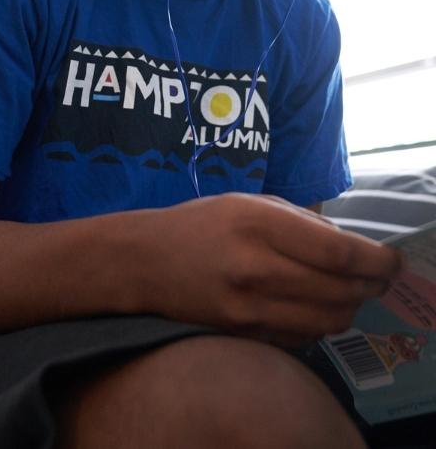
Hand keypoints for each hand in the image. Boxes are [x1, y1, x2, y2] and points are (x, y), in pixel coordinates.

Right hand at [137, 193, 400, 341]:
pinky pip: (303, 336)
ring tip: (350, 291)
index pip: (337, 252)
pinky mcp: (243, 332)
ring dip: (349, 307)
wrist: (145, 262)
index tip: (392, 260)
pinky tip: (314, 305)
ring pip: (327, 319)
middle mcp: (256, 267)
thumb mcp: (248, 202)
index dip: (375, 260)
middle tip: (379, 277)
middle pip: (339, 291)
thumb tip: (347, 245)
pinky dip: (320, 323)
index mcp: (258, 223)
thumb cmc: (199, 224)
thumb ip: (299, 220)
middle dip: (370, 286)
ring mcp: (249, 306)